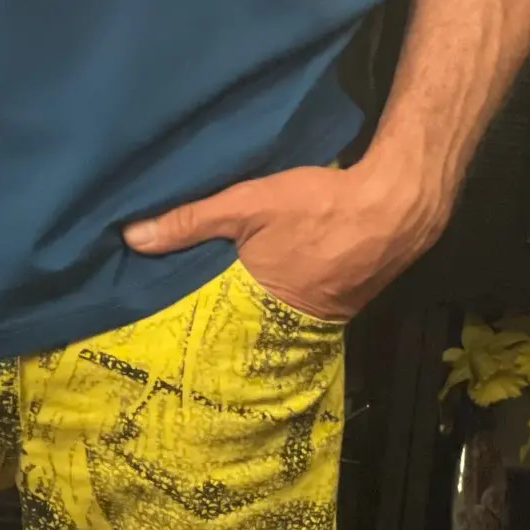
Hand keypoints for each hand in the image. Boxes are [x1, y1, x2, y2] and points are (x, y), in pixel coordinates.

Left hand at [123, 159, 448, 322]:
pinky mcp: (343, 304)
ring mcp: (321, 318)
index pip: (210, 323)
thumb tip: (130, 237)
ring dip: (249, 304)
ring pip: (269, 315)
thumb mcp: (247, 204)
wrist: (399, 205)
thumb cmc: (321, 204)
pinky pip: (299, 305)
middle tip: (177, 307)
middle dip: (215, 315)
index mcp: (260, 306)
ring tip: (217, 291)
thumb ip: (190, 220)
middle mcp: (290, 325)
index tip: (157, 317)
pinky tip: (270, 277)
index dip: (188, 316)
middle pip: (240, 323)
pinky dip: (280, 294)